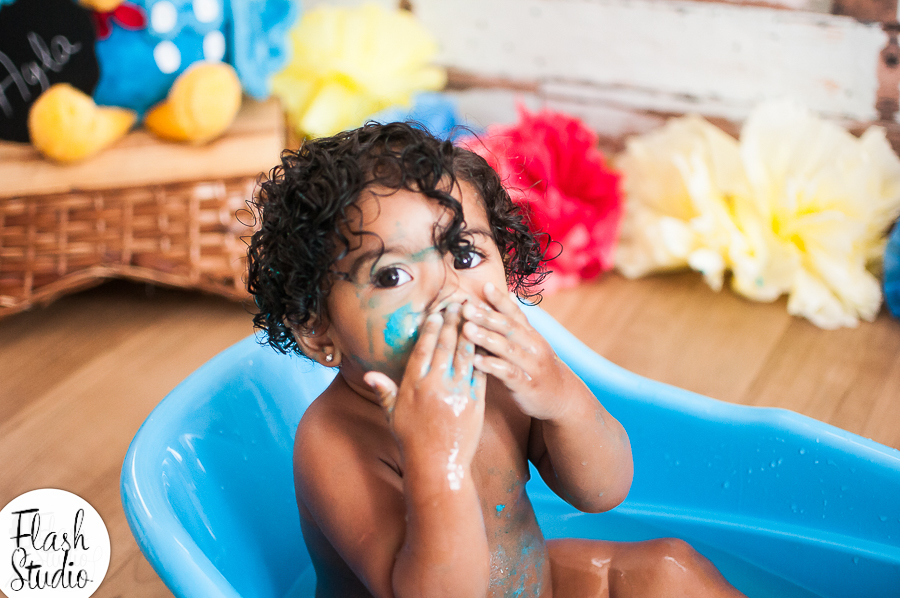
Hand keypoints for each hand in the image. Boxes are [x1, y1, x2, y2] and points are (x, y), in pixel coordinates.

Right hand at [364, 304, 486, 470]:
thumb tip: (368, 374)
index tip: (436, 312)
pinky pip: (480, 372)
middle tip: (457, 303)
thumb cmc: (412, 441)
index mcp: (414, 385)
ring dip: (469, 332)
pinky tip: (486, 341)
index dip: (431, 328)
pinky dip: (482, 355)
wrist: (438, 465)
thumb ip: (384, 391)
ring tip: (473, 315)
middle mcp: (435, 386)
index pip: (423, 349)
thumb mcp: (393, 415)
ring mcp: (457, 393)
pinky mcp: (475, 402)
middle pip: (445, 346)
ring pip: (465, 354)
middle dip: (452, 322)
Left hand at [461, 283, 571, 420]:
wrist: (562, 398)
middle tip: (466, 307)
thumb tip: (503, 297)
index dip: (500, 300)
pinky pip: (509, 373)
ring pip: (508, 348)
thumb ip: (513, 325)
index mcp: (530, 334)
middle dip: (487, 316)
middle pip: (509, 327)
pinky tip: (476, 361)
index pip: (515, 313)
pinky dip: (492, 366)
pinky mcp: (527, 385)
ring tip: (467, 330)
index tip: (484, 286)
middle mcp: (533, 346)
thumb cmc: (536, 367)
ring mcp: (531, 365)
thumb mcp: (529, 344)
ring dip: (487, 338)